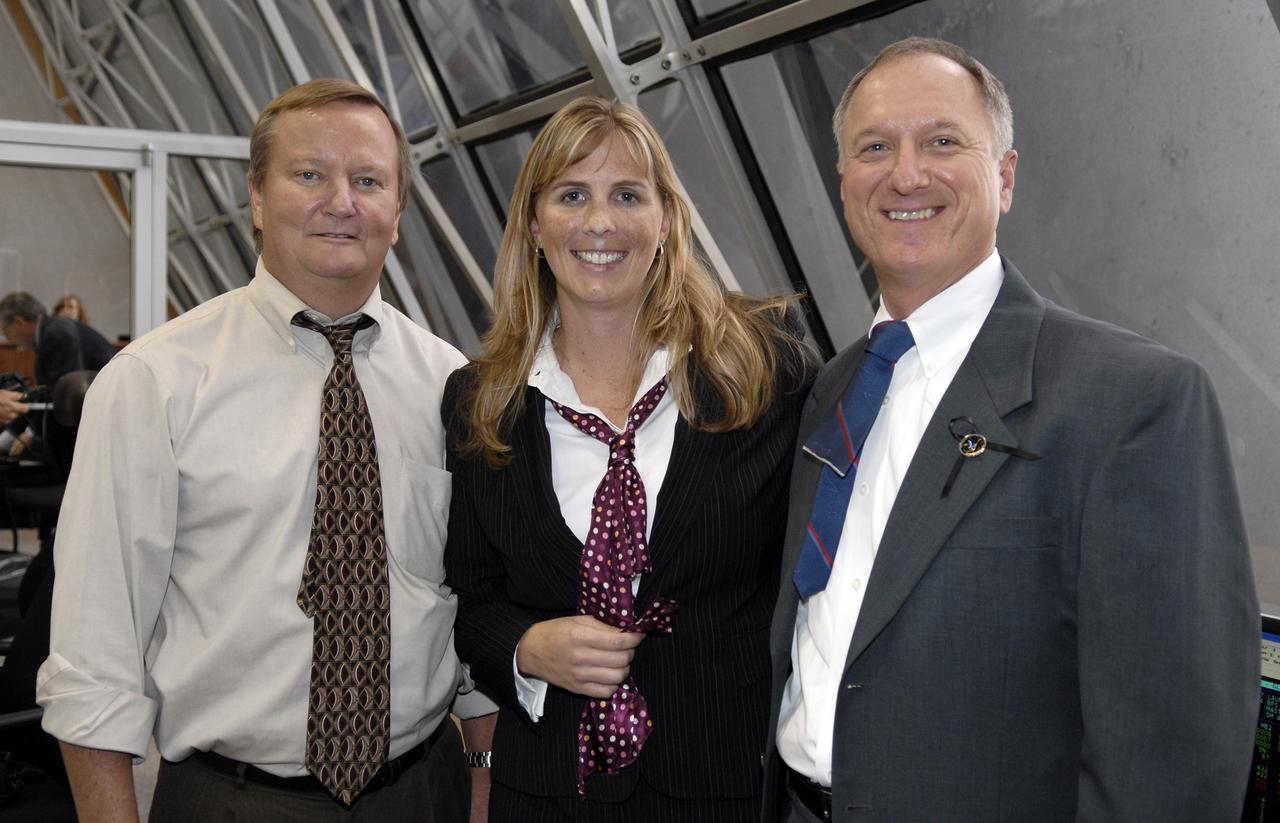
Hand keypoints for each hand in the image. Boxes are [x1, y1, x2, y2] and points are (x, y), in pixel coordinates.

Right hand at [0, 389, 26, 426]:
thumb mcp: (5, 393)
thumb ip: (17, 395)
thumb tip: (25, 395)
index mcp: (13, 407)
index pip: (27, 408)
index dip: (27, 405)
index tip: (27, 404)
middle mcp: (10, 415)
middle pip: (20, 414)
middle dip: (17, 409)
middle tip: (11, 404)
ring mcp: (5, 420)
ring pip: (13, 418)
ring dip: (11, 413)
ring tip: (4, 407)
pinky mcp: (1, 423)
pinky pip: (7, 420)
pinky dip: (5, 417)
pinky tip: (1, 411)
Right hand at [516, 615, 642, 697]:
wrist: (531, 651)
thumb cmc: (555, 632)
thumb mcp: (578, 621)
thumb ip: (603, 626)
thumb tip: (626, 631)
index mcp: (580, 636)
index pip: (618, 641)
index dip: (634, 638)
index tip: (638, 634)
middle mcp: (581, 657)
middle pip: (621, 660)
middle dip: (631, 651)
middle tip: (628, 646)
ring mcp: (579, 676)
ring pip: (618, 677)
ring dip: (625, 668)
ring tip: (619, 660)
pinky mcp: (578, 689)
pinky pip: (607, 692)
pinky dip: (614, 683)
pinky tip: (610, 673)